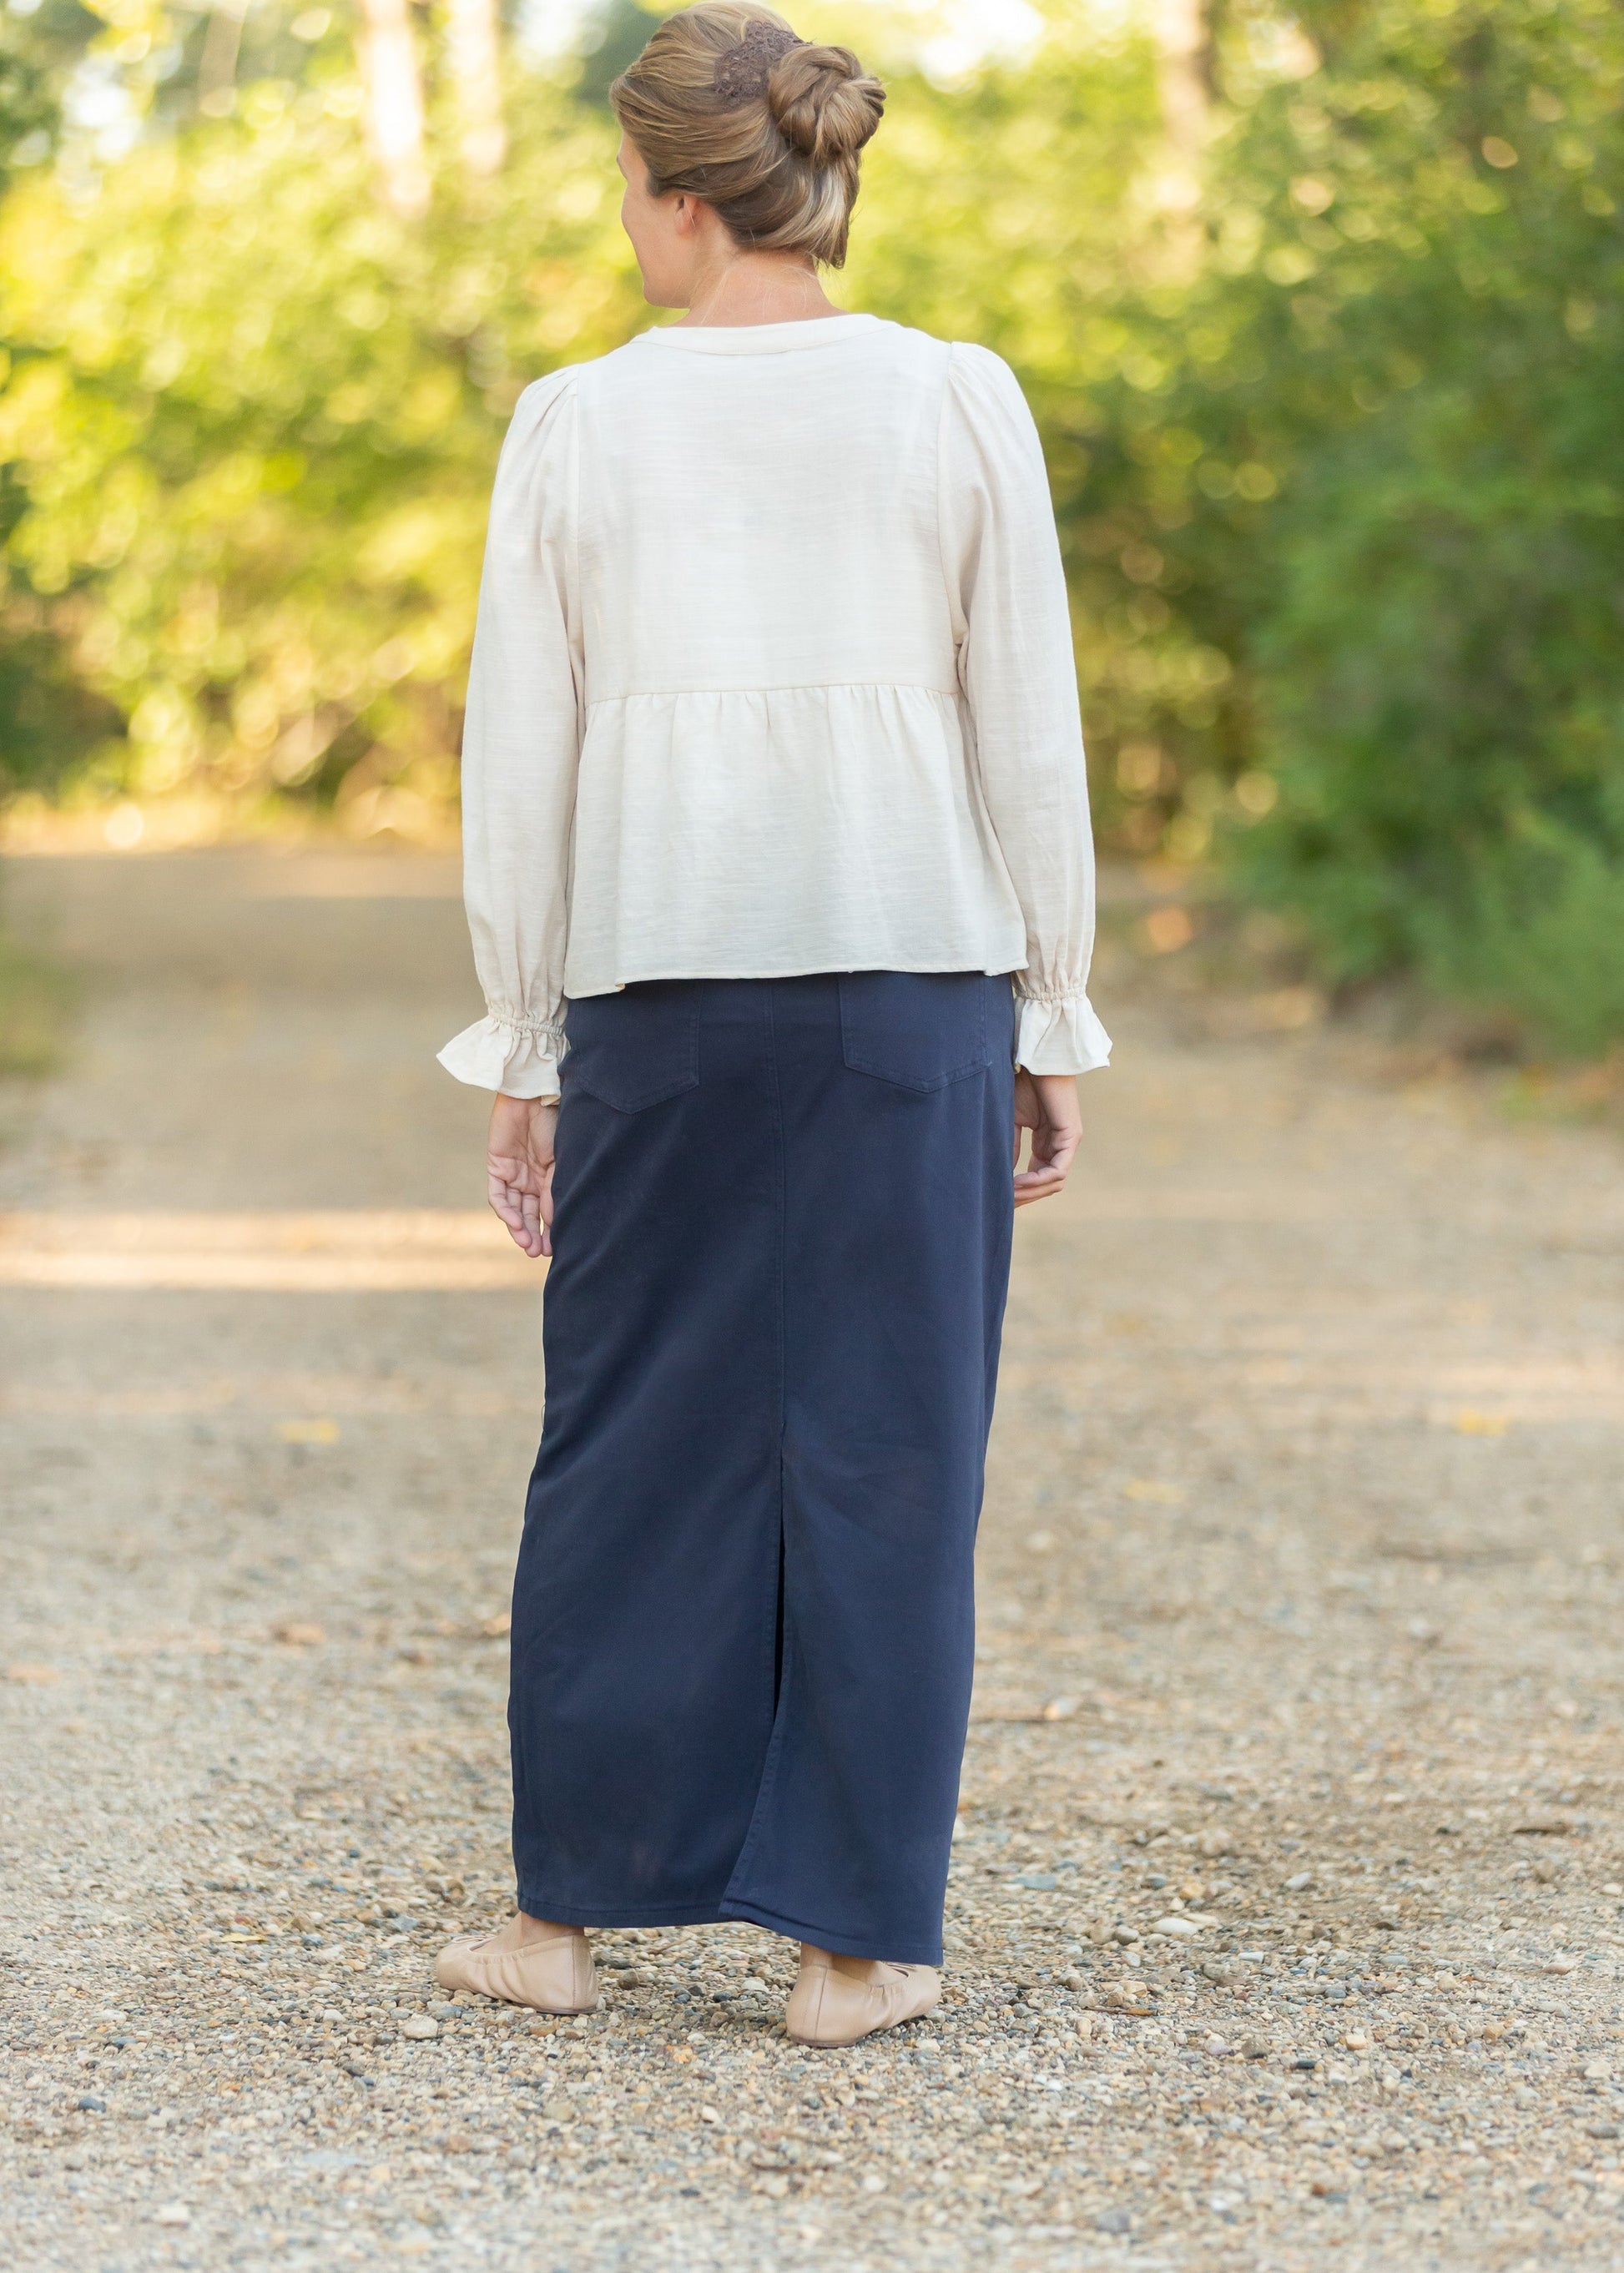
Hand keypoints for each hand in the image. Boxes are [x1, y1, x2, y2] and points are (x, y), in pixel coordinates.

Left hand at [487, 1093, 557, 1257]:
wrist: (533, 1097)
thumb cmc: (553, 1123)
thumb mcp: (558, 1162)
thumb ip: (553, 1190)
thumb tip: (553, 1222)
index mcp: (549, 1176)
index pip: (548, 1209)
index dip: (551, 1229)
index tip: (555, 1248)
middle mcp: (530, 1178)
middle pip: (529, 1213)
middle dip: (533, 1234)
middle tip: (538, 1253)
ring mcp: (512, 1174)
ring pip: (514, 1209)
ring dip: (519, 1228)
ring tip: (527, 1245)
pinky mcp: (496, 1167)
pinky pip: (498, 1196)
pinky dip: (506, 1211)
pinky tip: (516, 1224)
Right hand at [1013, 1070, 1081, 1208]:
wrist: (1034, 1059)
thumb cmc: (1022, 1082)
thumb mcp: (1011, 1121)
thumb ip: (1010, 1147)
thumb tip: (1003, 1175)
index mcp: (1047, 1143)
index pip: (1038, 1177)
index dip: (1020, 1191)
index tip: (998, 1198)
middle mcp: (1060, 1146)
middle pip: (1046, 1185)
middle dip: (1024, 1197)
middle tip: (1001, 1205)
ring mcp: (1068, 1142)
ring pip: (1053, 1182)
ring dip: (1029, 1192)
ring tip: (1006, 1195)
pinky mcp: (1071, 1136)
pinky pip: (1057, 1170)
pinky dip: (1037, 1180)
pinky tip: (1017, 1182)